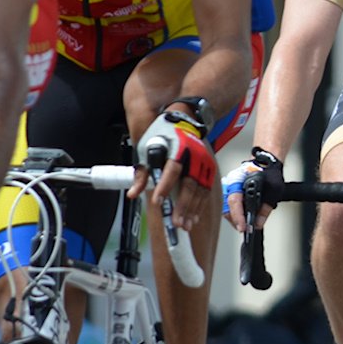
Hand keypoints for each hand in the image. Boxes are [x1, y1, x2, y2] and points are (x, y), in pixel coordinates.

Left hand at [132, 112, 215, 230]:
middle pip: (190, 184)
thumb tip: (133, 194)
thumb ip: (142, 174)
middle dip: (183, 206)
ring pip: (200, 190)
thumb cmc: (163, 134)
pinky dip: (200, 204)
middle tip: (176, 223)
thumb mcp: (147, 149)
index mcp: (177, 148)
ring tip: (185, 224)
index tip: (158, 202)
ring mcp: (204, 162)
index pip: (172, 170)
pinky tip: (194, 216)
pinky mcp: (209, 167)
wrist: (184, 119)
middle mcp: (194, 155)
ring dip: (193, 209)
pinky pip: (207, 189)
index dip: (165, 187)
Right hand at [222, 147, 284, 229]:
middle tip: (246, 229)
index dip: (238, 217)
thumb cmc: (269, 173)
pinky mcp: (231, 191)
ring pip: (227, 208)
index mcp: (240, 180)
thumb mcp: (274, 190)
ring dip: (235, 218)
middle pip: (228, 208)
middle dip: (236, 221)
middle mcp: (231, 183)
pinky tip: (242, 218)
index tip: (243, 227)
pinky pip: (229, 205)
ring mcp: (229, 187)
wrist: (267, 164)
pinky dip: (236, 213)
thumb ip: (265, 208)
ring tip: (245, 225)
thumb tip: (258, 224)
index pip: (235, 202)